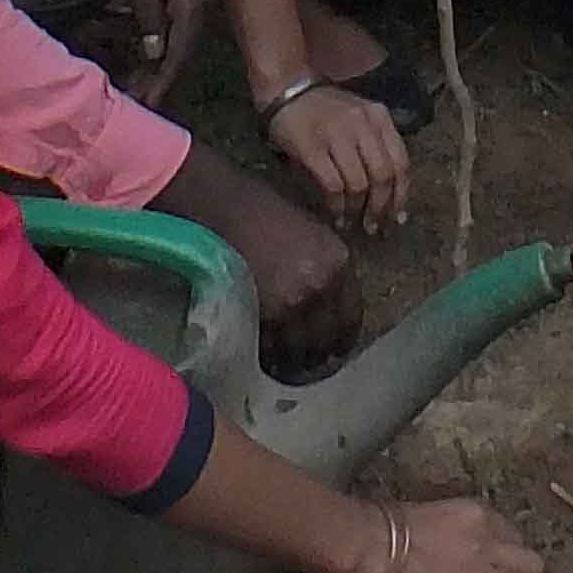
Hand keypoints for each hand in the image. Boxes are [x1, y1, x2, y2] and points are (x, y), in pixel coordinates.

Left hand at [100, 0, 209, 106]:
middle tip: (137, 102)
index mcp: (191, 3)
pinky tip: (142, 53)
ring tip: (137, 85)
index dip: (162, 81)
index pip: (178, 53)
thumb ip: (147, 18)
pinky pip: (171, 25)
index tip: (147, 105)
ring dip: (156, 63)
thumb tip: (155, 55)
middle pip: (180, 51)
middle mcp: (198, 4)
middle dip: (158, 78)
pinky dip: (156, 42)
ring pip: (175, 40)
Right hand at [171, 143, 360, 372]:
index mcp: (338, 262)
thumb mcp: (310, 232)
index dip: (343, 336)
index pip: (351, 315)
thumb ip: (324, 268)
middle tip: (311, 362)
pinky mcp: (263, 315)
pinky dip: (270, 355)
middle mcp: (321, 285)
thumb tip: (328, 303)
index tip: (336, 347)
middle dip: (320, 353)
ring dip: (295, 360)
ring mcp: (293, 303)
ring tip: (288, 366)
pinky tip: (266, 356)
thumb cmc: (262, 211)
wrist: (221, 206)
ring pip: (300, 348)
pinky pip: (271, 346)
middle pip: (327, 337)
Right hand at [263, 80, 410, 234]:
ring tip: (353, 223)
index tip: (397, 216)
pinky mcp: (312, 147)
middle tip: (374, 227)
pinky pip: (333, 185)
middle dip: (381, 208)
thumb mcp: (358, 118)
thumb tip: (388, 195)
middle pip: (383, 175)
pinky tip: (335, 215)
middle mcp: (362, 123)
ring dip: (357, 210)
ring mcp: (337, 134)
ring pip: (359, 183)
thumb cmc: (325, 109)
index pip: (401, 161)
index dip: (401, 194)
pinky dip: (337, 206)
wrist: (285, 88)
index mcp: (378, 116)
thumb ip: (375, 145)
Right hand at [351, 495, 543, 572]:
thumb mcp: (437, 513)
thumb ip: (463, 528)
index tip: (494, 559)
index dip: (507, 551)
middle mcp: (485, 544)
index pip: (515, 535)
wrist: (366, 546)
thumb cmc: (387, 525)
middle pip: (533, 564)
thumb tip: (470, 544)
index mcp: (477, 515)